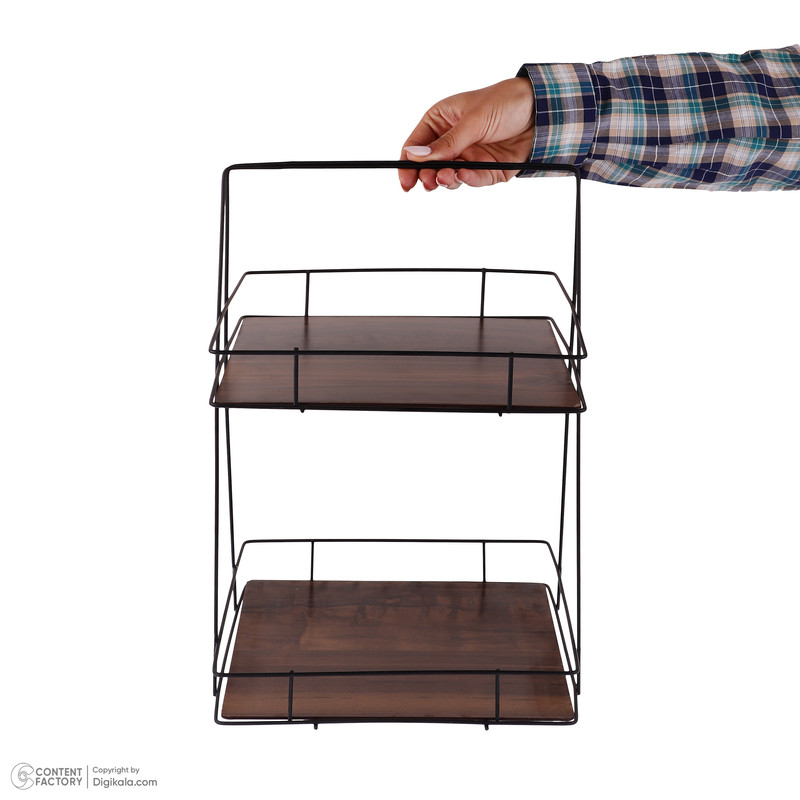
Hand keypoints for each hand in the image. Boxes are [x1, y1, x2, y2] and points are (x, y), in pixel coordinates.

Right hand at [399, 77, 534, 191]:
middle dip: (426, 176)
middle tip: (428, 182)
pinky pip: (472, 180)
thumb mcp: (473, 120)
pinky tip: (464, 175)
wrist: (541, 111)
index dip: (407, 164)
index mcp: (441, 121)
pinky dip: (467, 180)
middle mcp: (452, 141)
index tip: (406, 181)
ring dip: (446, 180)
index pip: (415, 146)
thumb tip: (416, 157)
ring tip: (447, 177)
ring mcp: (468, 156)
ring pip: (448, 176)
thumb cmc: (505, 102)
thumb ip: (447, 142)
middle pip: (429, 166)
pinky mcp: (485, 170)